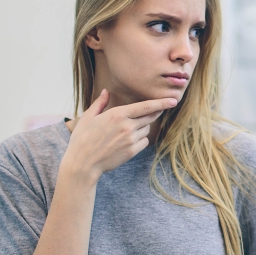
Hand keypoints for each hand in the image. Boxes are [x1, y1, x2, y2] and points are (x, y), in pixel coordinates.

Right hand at [61, 89, 177, 180]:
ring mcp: (131, 139)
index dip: (161, 103)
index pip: (146, 106)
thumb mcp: (88, 117)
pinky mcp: (132, 151)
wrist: (83, 163)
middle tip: (156, 111)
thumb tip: (106, 91)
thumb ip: (100, 103)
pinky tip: (127, 141)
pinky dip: (140, 139)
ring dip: (142, 127)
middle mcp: (127, 126)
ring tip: (126, 131)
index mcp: (117, 114)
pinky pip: (144, 141)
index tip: (173, 100)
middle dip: (155, 113)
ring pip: (146, 129)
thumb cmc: (83, 139)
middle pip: (150, 117)